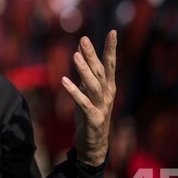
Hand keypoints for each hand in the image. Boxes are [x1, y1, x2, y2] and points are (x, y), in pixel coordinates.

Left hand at [61, 31, 116, 165]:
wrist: (94, 145)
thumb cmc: (90, 116)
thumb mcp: (88, 92)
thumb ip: (87, 75)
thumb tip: (81, 54)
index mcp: (108, 87)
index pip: (110, 64)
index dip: (111, 48)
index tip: (113, 32)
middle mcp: (108, 95)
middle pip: (100, 71)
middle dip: (92, 55)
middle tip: (84, 39)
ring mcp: (102, 107)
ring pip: (93, 86)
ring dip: (84, 70)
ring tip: (75, 56)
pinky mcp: (94, 119)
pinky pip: (83, 103)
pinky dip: (74, 92)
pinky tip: (64, 81)